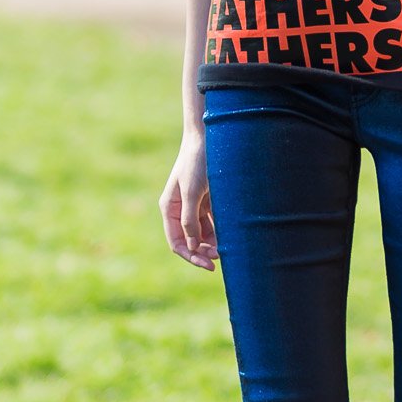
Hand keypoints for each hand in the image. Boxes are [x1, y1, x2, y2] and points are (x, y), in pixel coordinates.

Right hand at [160, 132, 218, 268]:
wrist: (210, 137)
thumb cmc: (197, 162)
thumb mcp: (192, 192)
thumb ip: (189, 219)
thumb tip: (191, 246)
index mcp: (169, 208)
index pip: (177, 242)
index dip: (191, 256)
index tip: (209, 264)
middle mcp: (180, 209)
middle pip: (189, 241)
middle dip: (203, 252)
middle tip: (221, 259)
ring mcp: (194, 205)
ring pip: (202, 234)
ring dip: (213, 243)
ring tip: (229, 248)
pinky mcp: (208, 200)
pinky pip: (213, 222)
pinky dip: (220, 231)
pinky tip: (232, 236)